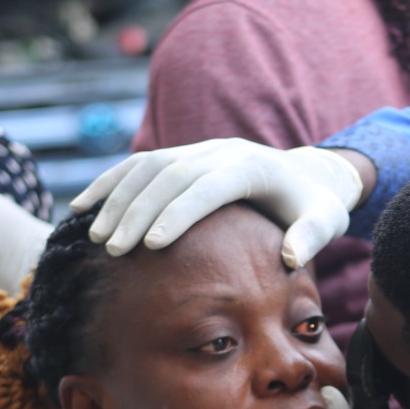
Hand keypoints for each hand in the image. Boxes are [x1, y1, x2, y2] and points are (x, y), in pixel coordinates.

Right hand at [70, 138, 364, 268]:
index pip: (208, 187)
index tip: (151, 245)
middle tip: (114, 250)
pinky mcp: (182, 155)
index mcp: (252, 166)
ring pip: (148, 166)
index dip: (178, 213)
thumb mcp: (325, 221)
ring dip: (117, 198)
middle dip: (138, 211)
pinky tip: (83, 206)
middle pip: (171, 175)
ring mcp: (198, 149)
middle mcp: (221, 150)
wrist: (305, 176)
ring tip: (95, 235)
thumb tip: (291, 259)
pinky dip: (110, 183)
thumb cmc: (314, 207)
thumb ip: (311, 238)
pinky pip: (139, 164)